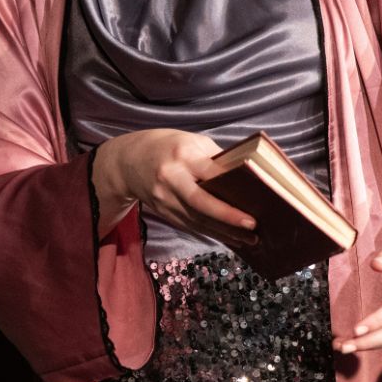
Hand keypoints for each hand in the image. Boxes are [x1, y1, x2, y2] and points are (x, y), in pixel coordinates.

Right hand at [93, 129, 255, 246]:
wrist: (128, 161)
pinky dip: (211, 234)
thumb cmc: (167, 147)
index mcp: (181, 155)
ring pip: (197, 220)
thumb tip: (245, 176)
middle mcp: (171, 179)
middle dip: (227, 217)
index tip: (253, 198)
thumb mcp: (192, 141)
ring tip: (249, 240)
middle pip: (200, 202)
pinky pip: (190, 226)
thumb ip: (216, 158)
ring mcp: (164, 199)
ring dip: (224, 232)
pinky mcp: (164, 213)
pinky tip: (230, 239)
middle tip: (252, 226)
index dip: (230, 187)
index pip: (209, 173)